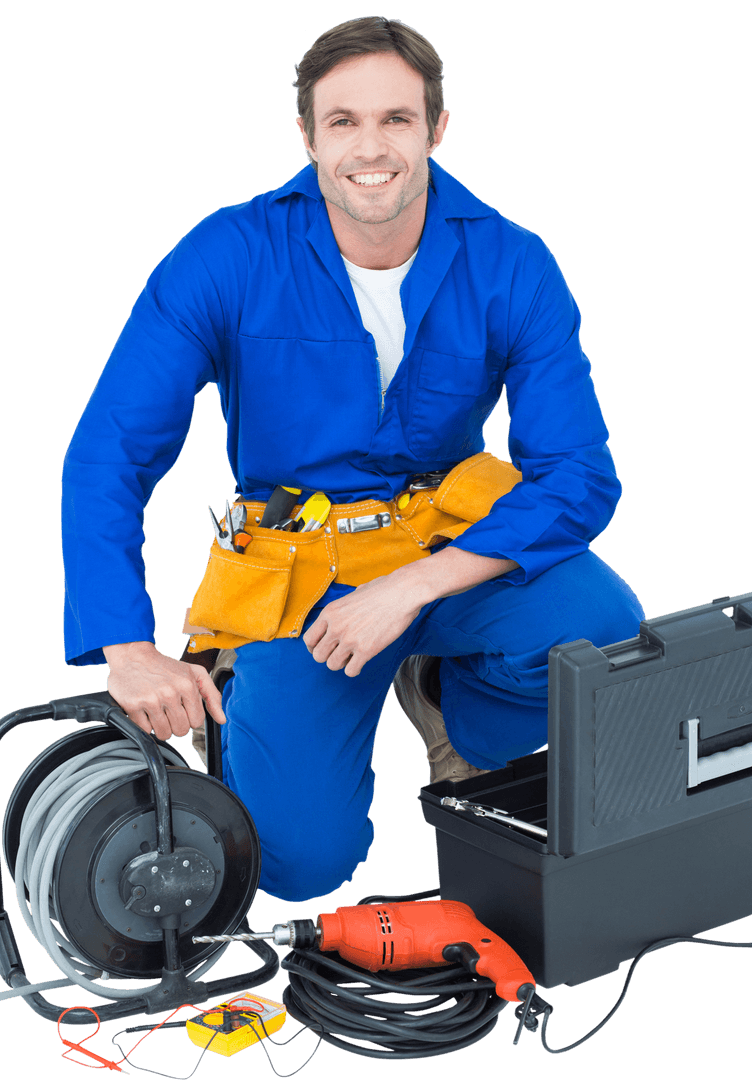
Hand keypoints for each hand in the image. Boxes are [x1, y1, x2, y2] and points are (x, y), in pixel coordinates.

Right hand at [103, 641, 225, 739]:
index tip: (182, 708)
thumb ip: (212, 696)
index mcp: (187, 685)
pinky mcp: (133, 705)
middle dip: (176, 724)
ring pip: (163, 734)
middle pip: (181, 730)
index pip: (197, 721)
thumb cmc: (165, 666)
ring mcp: (151, 700)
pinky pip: (145, 730)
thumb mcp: (195, 673)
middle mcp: (170, 693)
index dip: (190, 717)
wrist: (133, 656)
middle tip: (169, 710)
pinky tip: (144, 710)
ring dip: (160, 726)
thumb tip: (222, 719)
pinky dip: (144, 724)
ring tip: (157, 711)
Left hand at [303, 572, 424, 675]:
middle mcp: (336, 627)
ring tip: (351, 657)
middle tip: (339, 653)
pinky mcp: (366, 650)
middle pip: (318, 656)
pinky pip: (351, 671)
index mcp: (330, 612)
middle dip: (328, 656)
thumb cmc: (383, 589)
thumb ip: (345, 607)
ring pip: (332, 665)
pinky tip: (361, 661)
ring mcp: (350, 639)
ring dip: (341, 664)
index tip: (324, 648)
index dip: (314, 647)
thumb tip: (346, 611)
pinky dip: (355, 669)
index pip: (309, 639)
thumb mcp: (354, 593)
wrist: (403, 592)